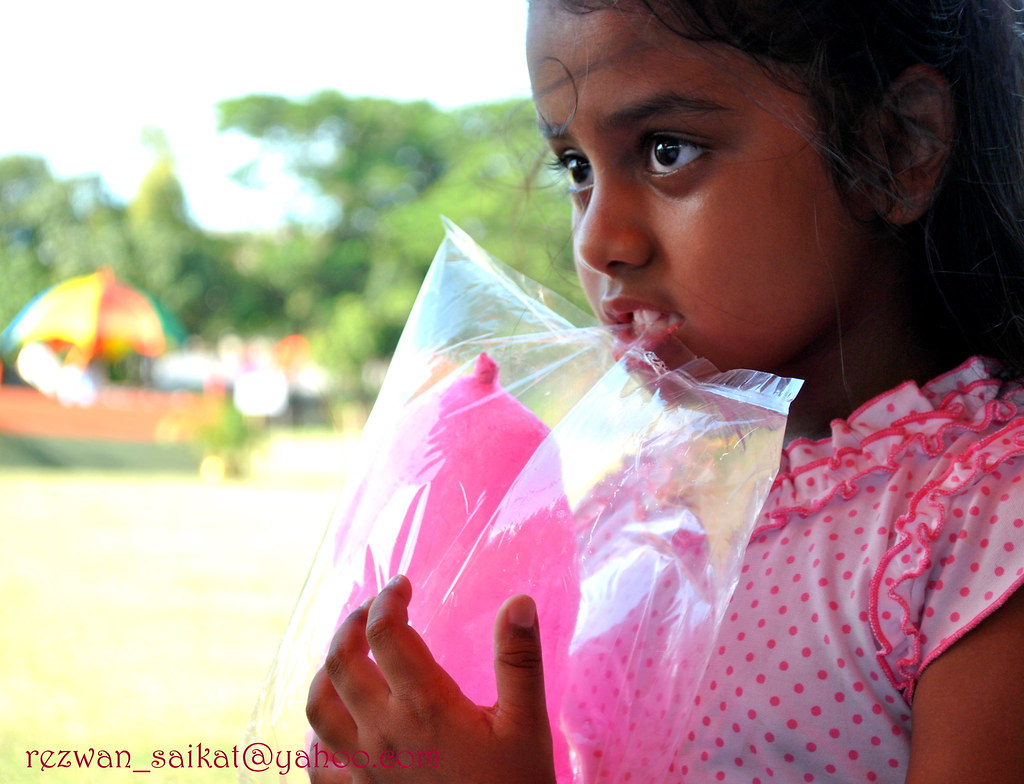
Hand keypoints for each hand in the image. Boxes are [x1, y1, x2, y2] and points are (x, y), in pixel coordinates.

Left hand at [305, 575, 557, 783]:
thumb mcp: (527, 723)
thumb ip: (520, 660)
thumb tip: (518, 602)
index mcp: (425, 706)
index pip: (387, 633)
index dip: (389, 599)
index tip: (402, 584)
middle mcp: (385, 733)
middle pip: (342, 662)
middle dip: (353, 623)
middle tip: (375, 608)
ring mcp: (366, 768)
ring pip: (319, 708)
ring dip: (326, 670)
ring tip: (349, 653)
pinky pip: (318, 766)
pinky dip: (316, 736)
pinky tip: (333, 722)